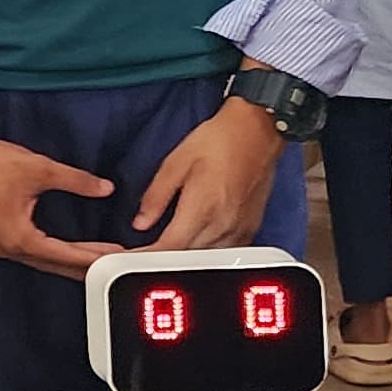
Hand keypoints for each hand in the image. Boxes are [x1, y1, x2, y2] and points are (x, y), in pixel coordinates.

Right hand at [0, 105, 114, 279]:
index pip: (63, 255)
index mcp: (17, 238)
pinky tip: (62, 249)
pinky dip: (49, 253)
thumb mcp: (40, 169)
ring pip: (40, 261)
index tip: (114, 259)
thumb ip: (76, 181)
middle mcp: (6, 247)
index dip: (92, 257)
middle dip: (82, 265)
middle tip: (112, 265)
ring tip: (93, 260)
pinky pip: (28, 252)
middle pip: (53, 265)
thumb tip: (105, 188)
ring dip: (66, 260)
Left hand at [134, 99, 286, 248]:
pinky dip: (207, 253)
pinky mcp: (251, 230)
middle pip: (187, 258)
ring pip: (206, 259)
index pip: (169, 248)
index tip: (133, 256)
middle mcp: (223, 225)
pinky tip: (197, 242)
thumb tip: (141, 222)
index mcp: (202, 209)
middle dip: (164, 258)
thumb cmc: (219, 140)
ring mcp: (239, 231)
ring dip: (185, 258)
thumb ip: (156, 196)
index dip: (148, 257)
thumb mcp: (177, 161)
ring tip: (169, 247)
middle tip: (146, 251)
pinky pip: (225, 254)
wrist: (258, 130)